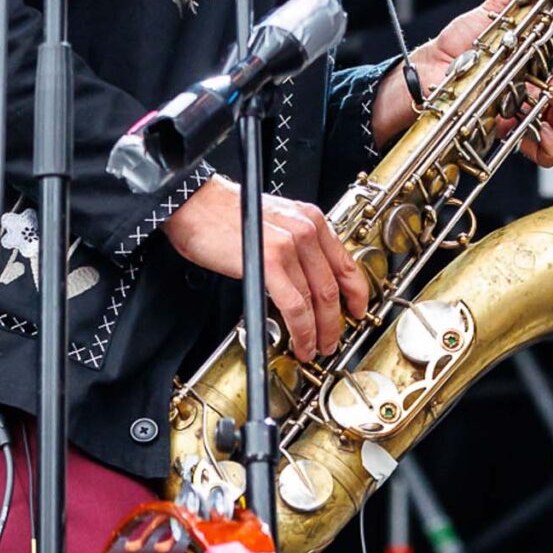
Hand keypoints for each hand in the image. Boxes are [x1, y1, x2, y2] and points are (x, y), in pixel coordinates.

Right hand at [161, 175, 370, 361]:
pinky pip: (295, 306)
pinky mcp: (270, 262)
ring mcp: (290, 246)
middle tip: (333, 340)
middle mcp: (306, 229)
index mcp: (310, 219)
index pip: (345, 262)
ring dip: (318, 331)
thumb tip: (304, 279)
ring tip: (315, 348)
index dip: (357, 293)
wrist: (194, 204)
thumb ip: (294, 246)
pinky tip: (299, 341)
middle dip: (336, 321)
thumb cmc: (224, 214)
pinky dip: (301, 329)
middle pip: (333, 286)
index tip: (359, 309)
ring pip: (317, 299)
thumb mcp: (273, 222)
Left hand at [371, 0, 552, 165]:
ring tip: (549, 90)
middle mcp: (550, 85)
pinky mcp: (520, 136)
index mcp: (551, 55)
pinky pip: (550, 152)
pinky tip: (535, 128)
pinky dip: (548, 144)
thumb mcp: (492, 12)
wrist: (426, 76)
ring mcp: (538, 113)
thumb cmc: (461, 48)